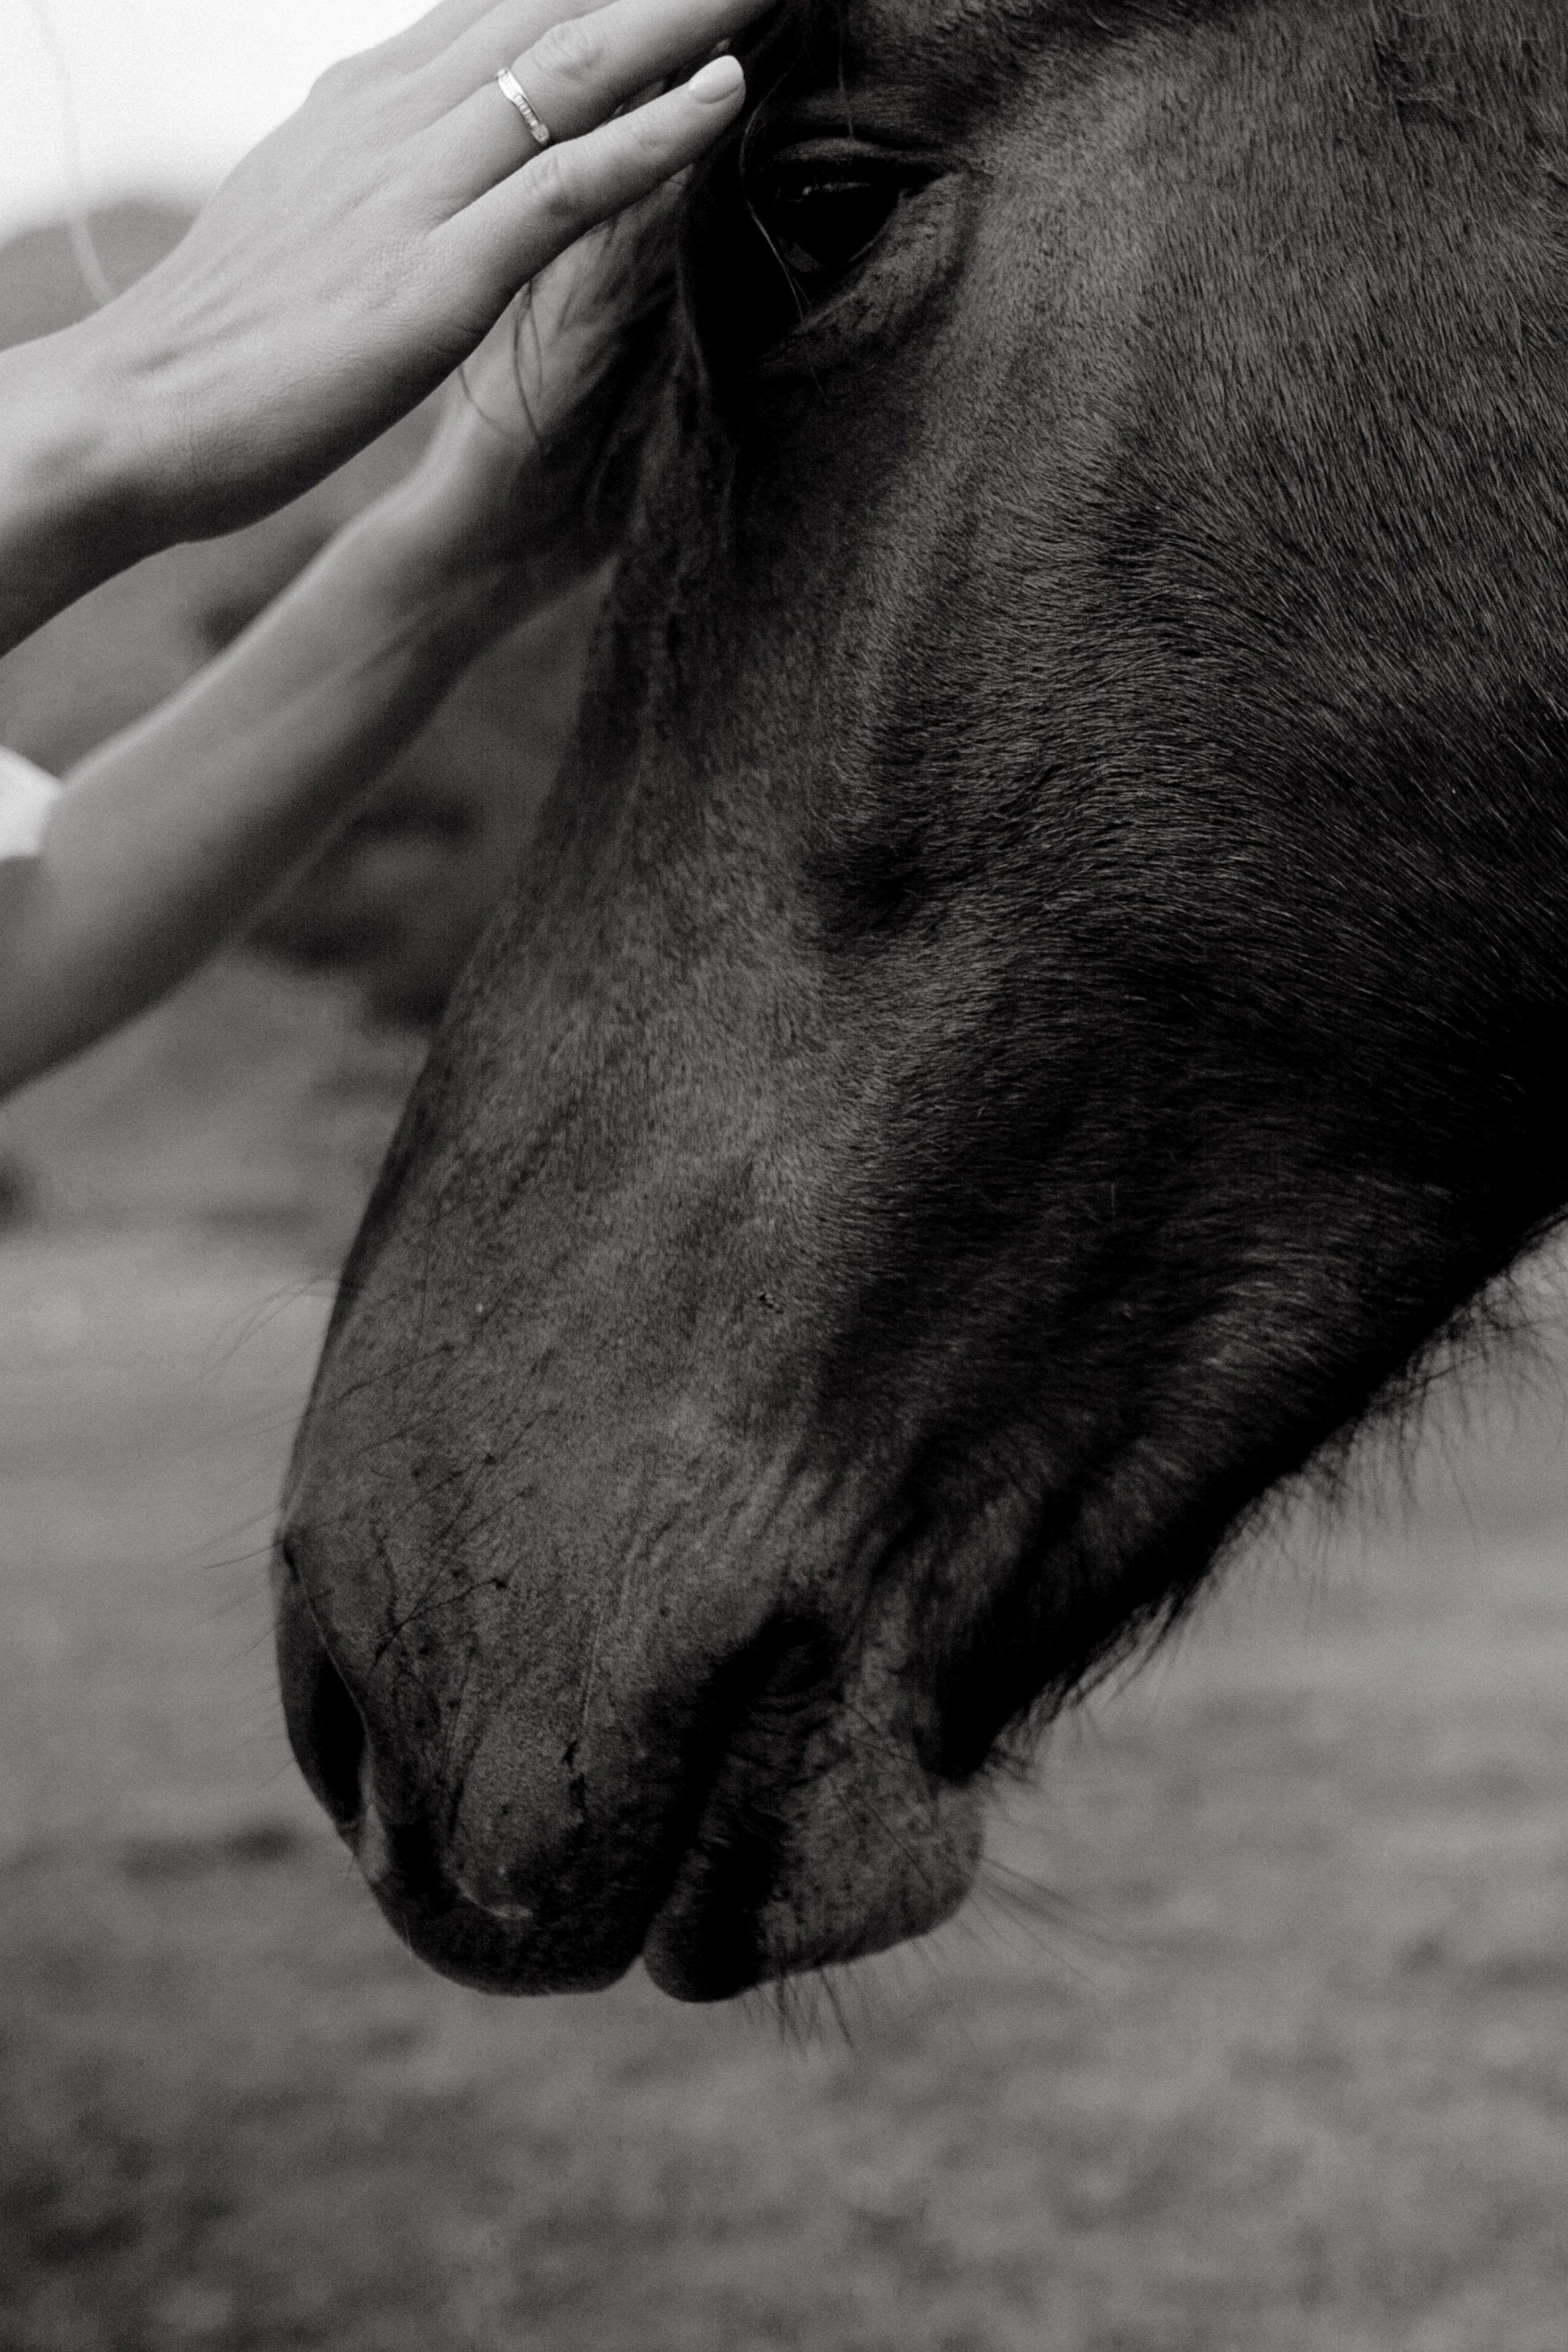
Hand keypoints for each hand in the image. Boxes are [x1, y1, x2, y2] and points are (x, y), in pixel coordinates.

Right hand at [73, 0, 760, 545]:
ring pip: (576, 66)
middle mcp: (399, 117)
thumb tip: (427, 128)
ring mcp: (419, 192)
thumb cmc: (224, 335)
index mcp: (371, 102)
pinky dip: (650, 135)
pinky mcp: (436, 279)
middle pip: (552, 6)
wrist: (133, 413)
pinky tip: (723, 93)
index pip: (506, 1)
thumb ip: (380, 163)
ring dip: (682, 15)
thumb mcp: (312, 213)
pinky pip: (564, 188)